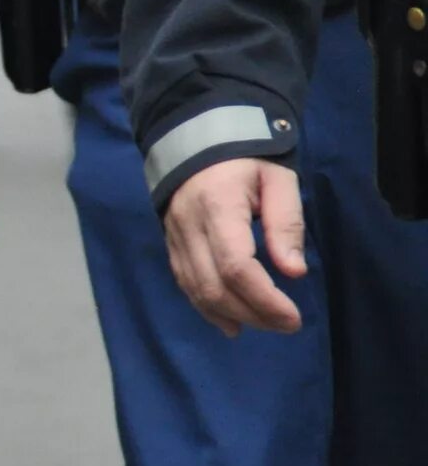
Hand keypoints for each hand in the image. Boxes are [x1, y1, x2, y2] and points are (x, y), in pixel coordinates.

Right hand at [163, 158, 307, 335]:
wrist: (195, 141)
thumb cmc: (245, 161)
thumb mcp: (278, 180)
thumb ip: (286, 223)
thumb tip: (293, 272)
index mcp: (217, 206)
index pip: (235, 265)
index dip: (264, 299)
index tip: (294, 317)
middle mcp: (188, 226)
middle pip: (214, 286)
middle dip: (253, 313)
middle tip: (288, 324)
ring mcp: (174, 237)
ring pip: (197, 291)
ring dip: (233, 315)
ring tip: (267, 324)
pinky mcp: (171, 245)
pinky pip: (185, 284)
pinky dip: (209, 310)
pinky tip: (232, 324)